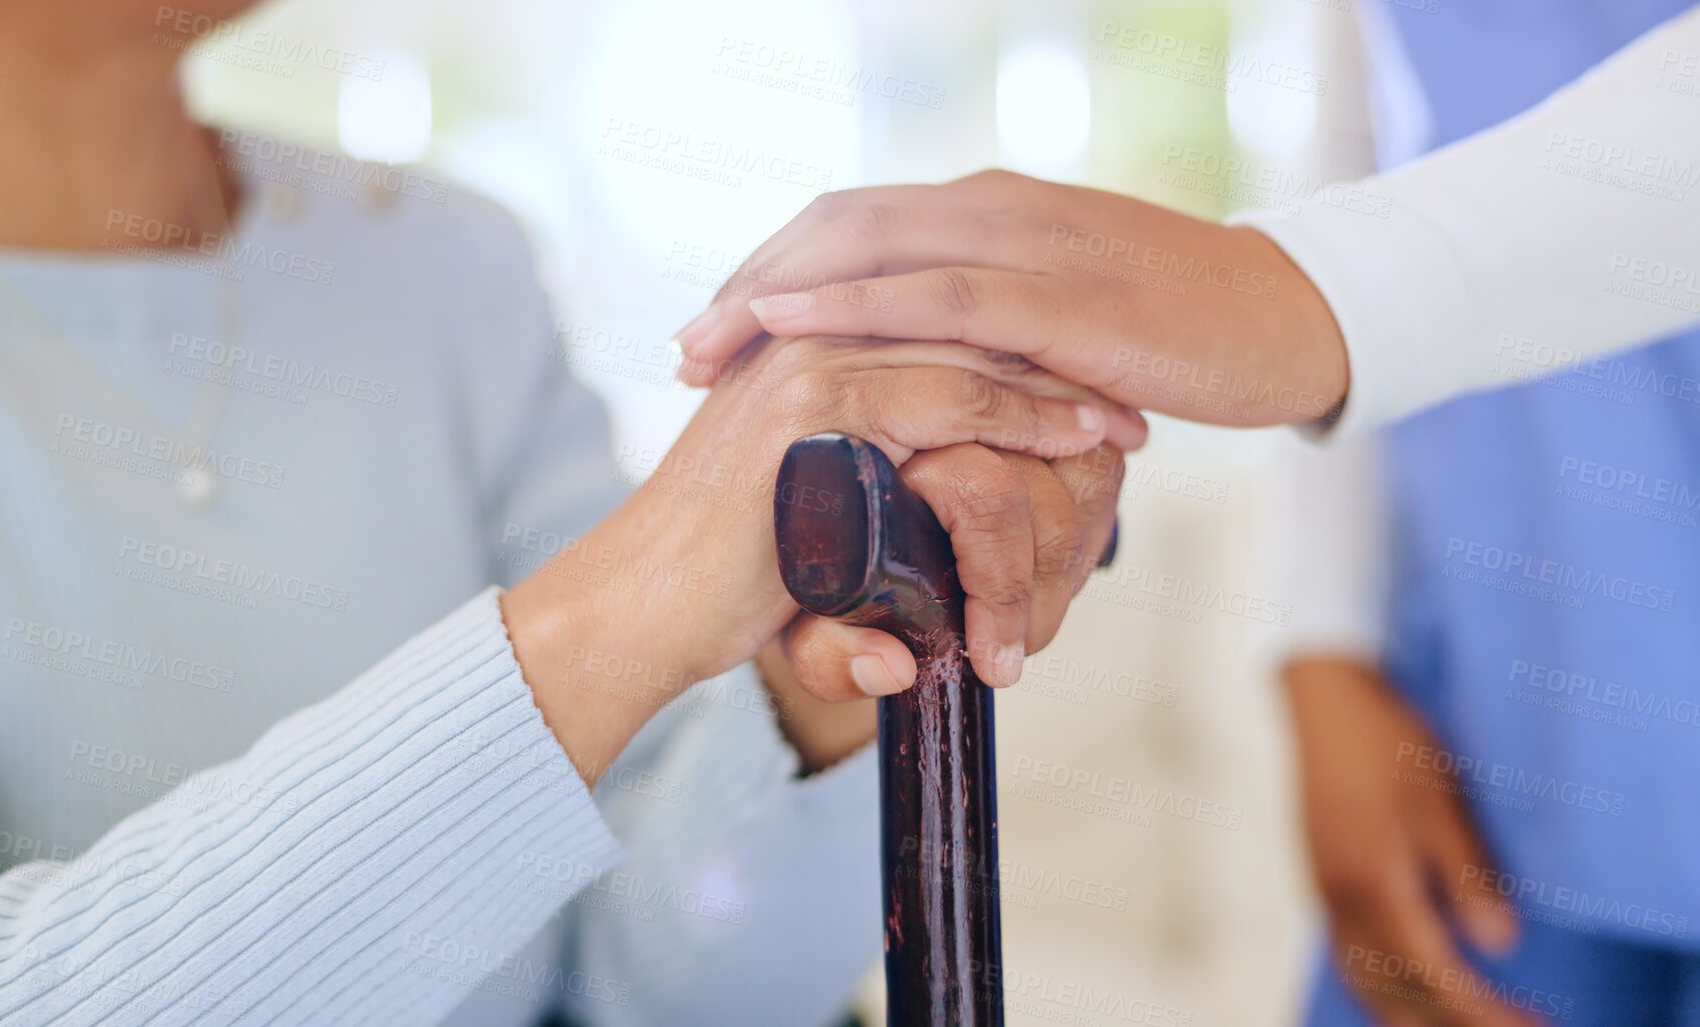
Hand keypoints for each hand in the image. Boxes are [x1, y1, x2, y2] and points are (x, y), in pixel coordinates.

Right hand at [502, 336, 1143, 780]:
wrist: (639, 611)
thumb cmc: (715, 587)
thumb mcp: (805, 546)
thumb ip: (857, 564)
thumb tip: (906, 656)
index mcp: (799, 341)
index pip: (932, 314)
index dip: (1018, 344)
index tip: (1090, 382)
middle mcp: (803, 332)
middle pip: (962, 316)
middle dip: (1054, 355)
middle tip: (1131, 394)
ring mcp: (807, 361)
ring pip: (968, 351)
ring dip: (1055, 388)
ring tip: (1121, 423)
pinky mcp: (814, 405)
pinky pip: (948, 397)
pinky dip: (1023, 417)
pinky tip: (1076, 436)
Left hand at [672, 169, 1348, 428]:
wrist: (1289, 321)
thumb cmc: (1176, 333)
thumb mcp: (1063, 321)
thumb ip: (994, 332)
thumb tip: (934, 381)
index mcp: (991, 212)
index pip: (856, 225)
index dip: (776, 271)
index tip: (717, 328)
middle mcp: (995, 210)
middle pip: (837, 226)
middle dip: (750, 284)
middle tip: (685, 348)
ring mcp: (1027, 245)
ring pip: (868, 249)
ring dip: (772, 296)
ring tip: (705, 348)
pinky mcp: (1061, 297)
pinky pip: (936, 296)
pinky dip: (851, 305)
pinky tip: (788, 328)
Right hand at [1285, 658, 1528, 1026]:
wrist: (1322, 698)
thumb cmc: (1387, 742)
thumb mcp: (1441, 803)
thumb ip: (1466, 875)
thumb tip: (1499, 943)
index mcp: (1375, 884)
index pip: (1435, 974)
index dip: (1482, 1011)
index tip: (1528, 1026)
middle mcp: (1342, 899)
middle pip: (1392, 992)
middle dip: (1447, 1022)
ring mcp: (1324, 890)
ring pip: (1362, 978)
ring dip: (1407, 1014)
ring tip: (1451, 1023)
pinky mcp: (1318, 875)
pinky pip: (1345, 954)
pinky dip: (1377, 986)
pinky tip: (1398, 983)